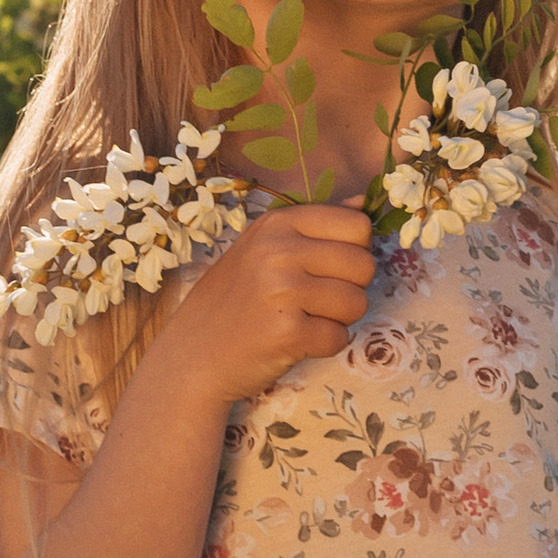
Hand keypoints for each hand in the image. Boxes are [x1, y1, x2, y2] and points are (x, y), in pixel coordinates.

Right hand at [166, 202, 376, 407]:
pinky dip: (324, 345)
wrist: (193, 354)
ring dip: (338, 319)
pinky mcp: (288, 332)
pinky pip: (340, 337)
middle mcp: (279, 251)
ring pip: (357, 303)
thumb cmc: (234, 299)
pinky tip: (294, 340)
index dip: (353, 251)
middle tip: (314, 300)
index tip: (327, 267)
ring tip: (302, 319)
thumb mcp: (264, 247)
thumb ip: (315, 225)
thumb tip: (362, 203)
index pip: (357, 226)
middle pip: (364, 265)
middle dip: (350, 288)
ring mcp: (282, 291)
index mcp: (278, 224)